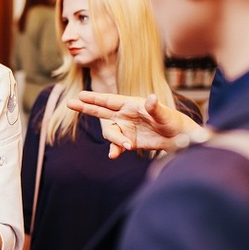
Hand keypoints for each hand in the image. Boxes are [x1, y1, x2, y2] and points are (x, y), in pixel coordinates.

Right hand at [67, 91, 198, 158]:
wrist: (179, 138)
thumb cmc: (173, 121)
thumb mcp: (166, 114)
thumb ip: (155, 107)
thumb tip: (151, 98)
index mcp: (131, 105)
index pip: (109, 100)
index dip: (95, 98)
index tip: (80, 95)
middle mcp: (125, 115)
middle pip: (101, 111)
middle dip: (86, 107)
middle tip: (70, 103)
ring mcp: (125, 128)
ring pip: (110, 132)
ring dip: (115, 140)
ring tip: (127, 146)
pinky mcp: (129, 141)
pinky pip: (116, 145)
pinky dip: (115, 149)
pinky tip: (114, 154)